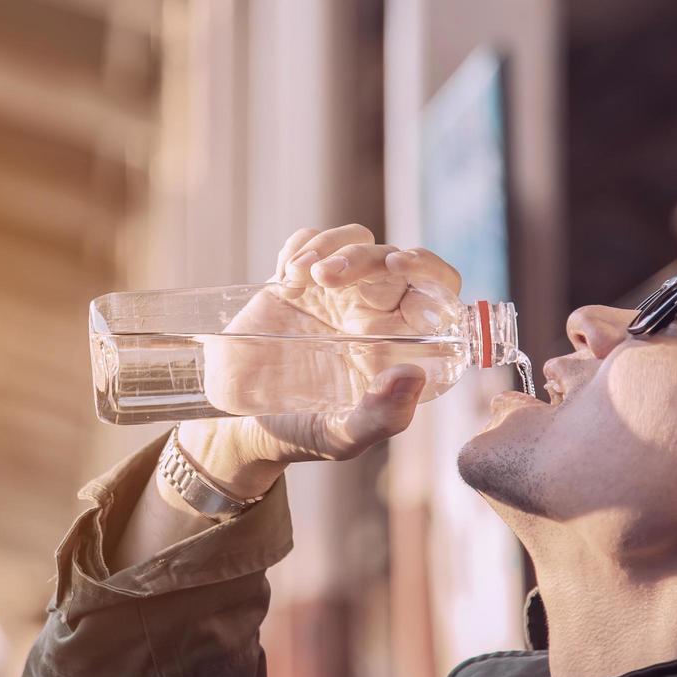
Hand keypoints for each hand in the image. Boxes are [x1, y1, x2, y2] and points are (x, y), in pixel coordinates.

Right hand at [178, 224, 461, 498]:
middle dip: (364, 257)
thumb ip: (382, 415)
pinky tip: (287, 275)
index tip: (401, 266)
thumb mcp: (342, 436)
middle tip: (329, 275)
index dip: (429, 270)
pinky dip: (300, 245)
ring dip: (331, 245)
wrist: (240, 423)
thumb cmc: (301, 435)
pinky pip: (309, 242)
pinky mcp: (295, 283)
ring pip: (354, 240)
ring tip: (301, 275)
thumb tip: (413, 375)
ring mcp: (333, 294)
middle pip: (391, 257)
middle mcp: (371, 312)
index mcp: (396, 343)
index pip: (436, 290)